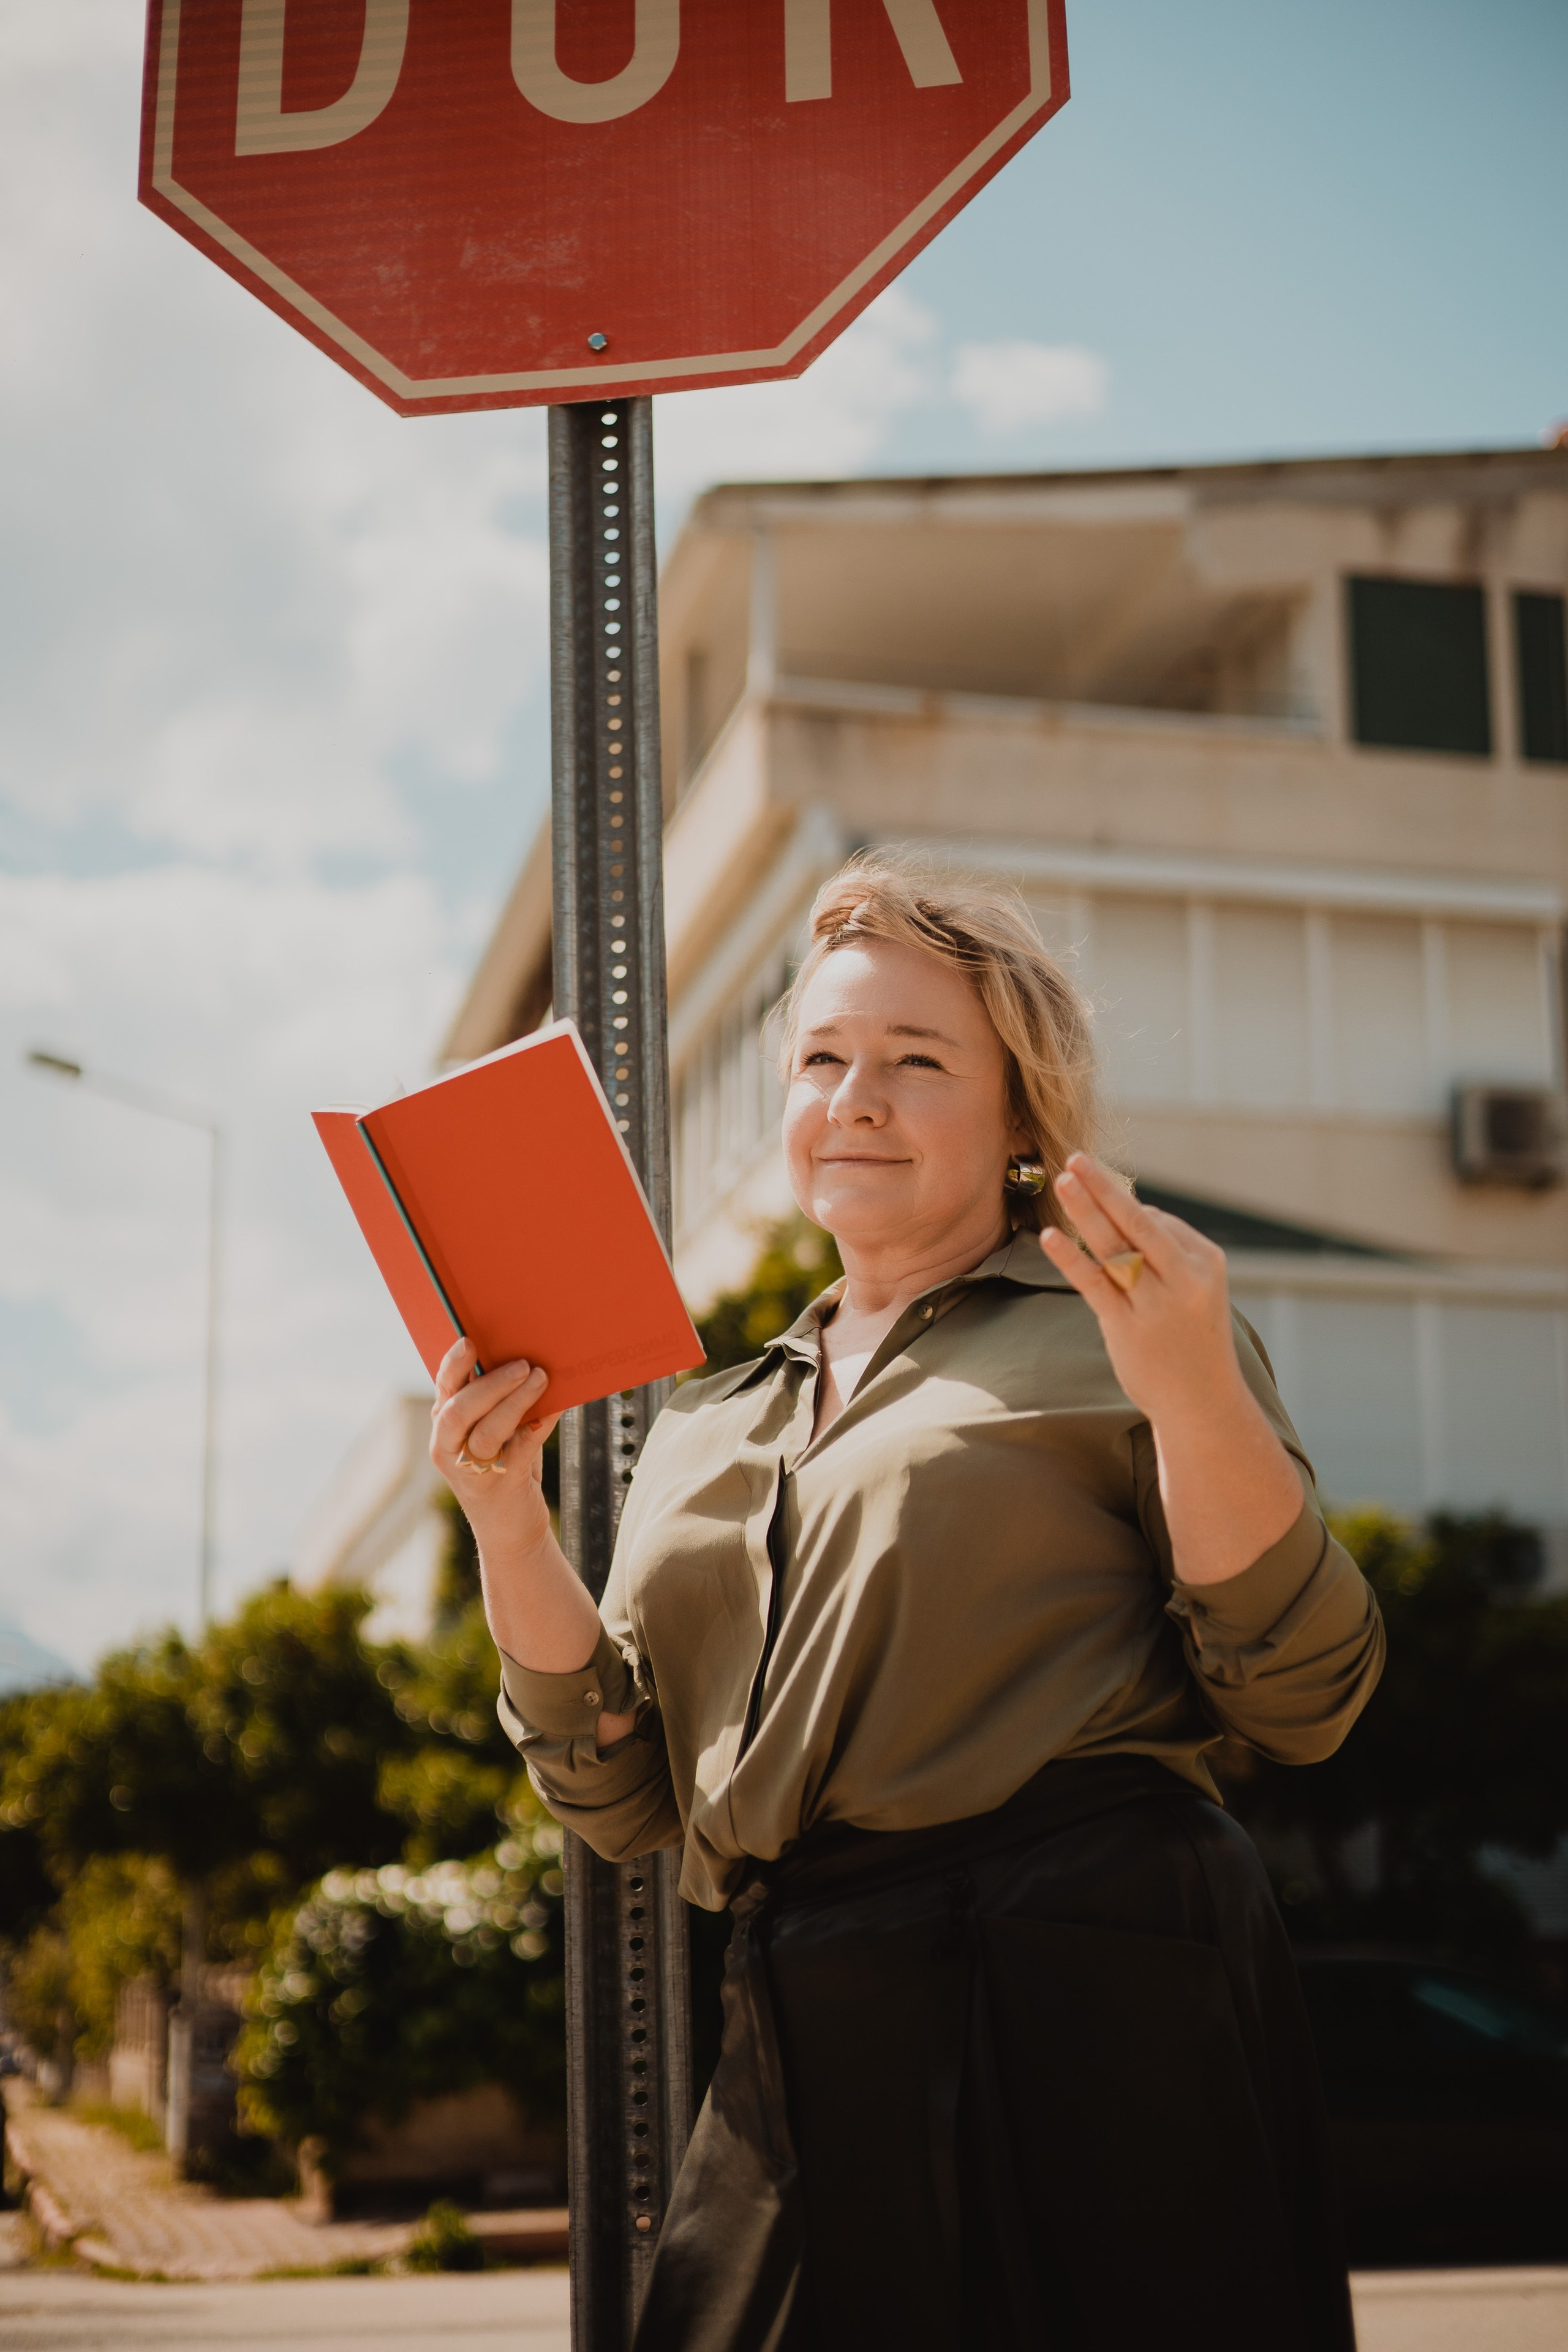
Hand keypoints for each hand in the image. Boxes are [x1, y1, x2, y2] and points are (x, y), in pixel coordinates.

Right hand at [429, 1338, 560, 1561]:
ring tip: (540, 1378)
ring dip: (515, 1401)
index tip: (469, 1341)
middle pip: (458, 1410)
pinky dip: (538, 1424)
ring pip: (486, 1431)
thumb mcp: (500, 1429)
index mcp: (444, 1425)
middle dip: (490, 1384)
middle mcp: (449, 1447)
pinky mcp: (499, 1486)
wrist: (513, 1529)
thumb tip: (532, 1357)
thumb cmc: (508, 1466)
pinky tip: (555, 1407)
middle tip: (521, 1364)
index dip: (453, 1364)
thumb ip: (503, 1399)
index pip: (444, 1388)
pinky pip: (519, 1450)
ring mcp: (470, 1470)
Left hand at [1039, 1154, 1303, 1583]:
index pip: (1157, 1220)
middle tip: (1075, 1156)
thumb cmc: (1192, 1339)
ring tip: (1061, 1180)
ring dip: (1084, 1210)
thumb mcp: (1193, 1289)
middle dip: (1104, 1187)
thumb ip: (1162, 1252)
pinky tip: (1050, 1237)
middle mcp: (1183, 1278)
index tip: (1098, 1193)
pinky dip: (1071, 1258)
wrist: (1202, 1402)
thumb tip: (1121, 1208)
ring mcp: (1155, 1303)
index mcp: (1205, 1261)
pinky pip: (1094, 1284)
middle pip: (1136, 1221)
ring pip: (1113, 1247)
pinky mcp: (1127, 1328)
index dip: (1124, 1207)